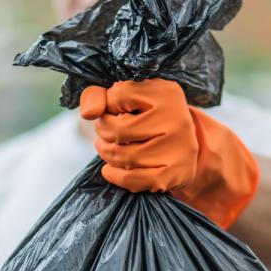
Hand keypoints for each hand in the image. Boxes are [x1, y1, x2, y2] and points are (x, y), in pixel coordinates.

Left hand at [80, 79, 198, 192]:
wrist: (182, 145)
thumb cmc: (146, 115)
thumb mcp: (124, 97)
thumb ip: (97, 95)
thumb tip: (89, 113)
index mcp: (165, 92)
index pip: (119, 95)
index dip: (108, 104)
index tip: (115, 109)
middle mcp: (177, 118)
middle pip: (119, 130)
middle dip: (103, 131)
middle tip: (105, 132)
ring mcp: (177, 148)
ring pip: (124, 156)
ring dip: (106, 153)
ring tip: (107, 148)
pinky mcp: (173, 173)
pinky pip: (133, 179)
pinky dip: (115, 175)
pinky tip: (109, 169)